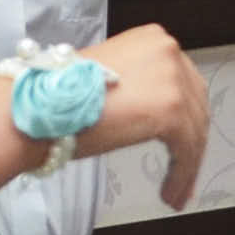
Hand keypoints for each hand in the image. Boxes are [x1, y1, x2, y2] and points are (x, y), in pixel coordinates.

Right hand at [74, 25, 210, 209]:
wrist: (39, 106)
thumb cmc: (59, 97)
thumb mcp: (109, 75)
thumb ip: (138, 85)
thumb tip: (150, 113)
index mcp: (153, 40)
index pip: (182, 82)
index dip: (184, 117)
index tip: (180, 143)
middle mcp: (168, 51)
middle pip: (194, 105)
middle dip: (190, 143)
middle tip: (182, 174)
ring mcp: (172, 79)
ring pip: (193, 131)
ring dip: (186, 167)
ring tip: (174, 193)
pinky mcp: (171, 110)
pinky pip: (187, 150)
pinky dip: (182, 175)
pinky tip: (170, 194)